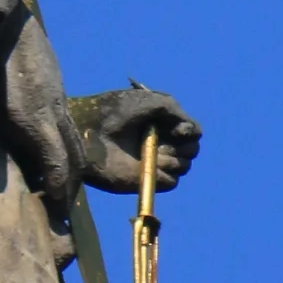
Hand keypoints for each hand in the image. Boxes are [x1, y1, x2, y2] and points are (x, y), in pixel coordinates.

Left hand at [73, 85, 201, 194]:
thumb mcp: (151, 100)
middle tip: (164, 140)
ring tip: (153, 152)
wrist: (89, 132)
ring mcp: (152, 163)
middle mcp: (159, 143)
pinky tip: (151, 163)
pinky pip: (172, 182)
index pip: (191, 132)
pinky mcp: (145, 180)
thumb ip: (177, 110)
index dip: (190, 130)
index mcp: (161, 124)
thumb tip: (192, 132)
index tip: (177, 128)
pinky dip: (166, 172)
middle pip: (192, 150)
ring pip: (185, 166)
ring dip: (175, 158)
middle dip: (185, 146)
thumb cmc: (115, 112)